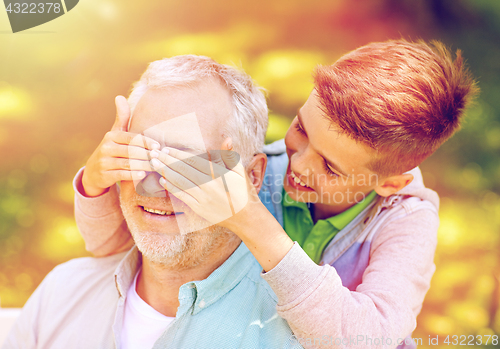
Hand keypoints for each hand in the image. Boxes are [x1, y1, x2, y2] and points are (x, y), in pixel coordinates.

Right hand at [81, 96, 160, 196]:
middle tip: (159, 157)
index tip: (158, 146)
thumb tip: (120, 97)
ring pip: (127, 163)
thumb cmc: (111, 150)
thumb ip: (122, 117)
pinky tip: (143, 175)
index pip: (131, 137)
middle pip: (131, 151)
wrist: (94, 172)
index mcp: (112, 136)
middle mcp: (106, 148)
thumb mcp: (115, 133)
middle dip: (146, 154)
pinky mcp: (105, 175)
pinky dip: (133, 175)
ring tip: (155, 166)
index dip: (145, 142)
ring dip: (143, 165)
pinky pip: (121, 175)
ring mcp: (104, 162)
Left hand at [149, 141, 293, 271]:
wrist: (245, 217)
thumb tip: (227, 138)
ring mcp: (203, 198)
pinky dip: (172, 188)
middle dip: (167, 161)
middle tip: (153, 154)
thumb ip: (229, 155)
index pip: (193, 161)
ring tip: (154, 164)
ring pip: (180, 183)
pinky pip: (182, 197)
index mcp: (218, 175)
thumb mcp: (240, 171)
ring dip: (165, 173)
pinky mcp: (199, 209)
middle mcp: (209, 186)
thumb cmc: (243, 191)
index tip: (166, 148)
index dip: (178, 154)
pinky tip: (163, 181)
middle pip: (183, 171)